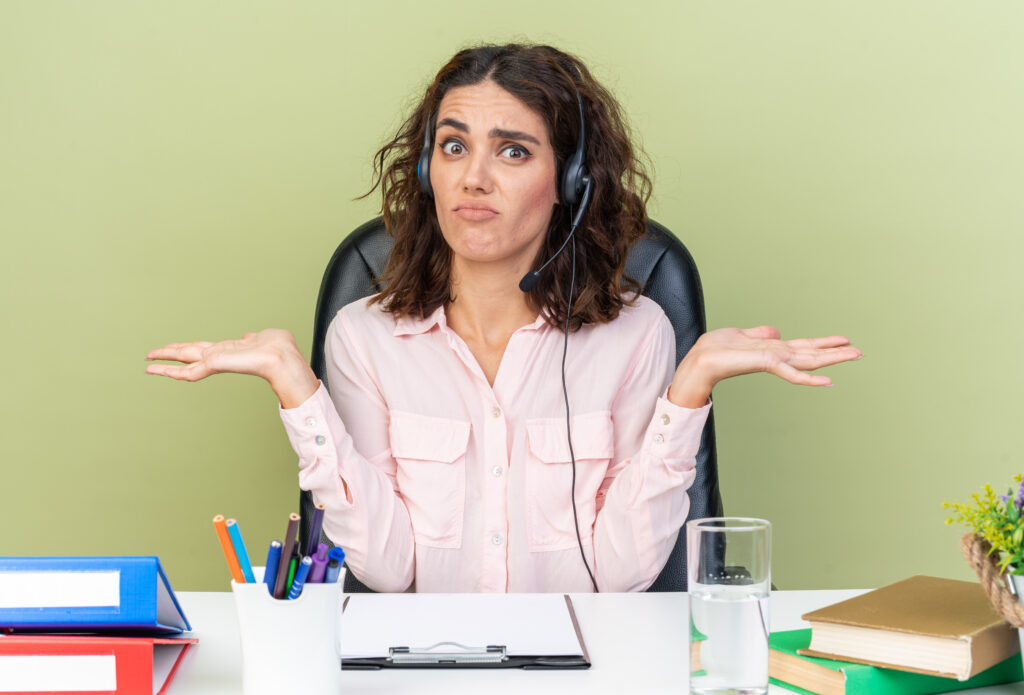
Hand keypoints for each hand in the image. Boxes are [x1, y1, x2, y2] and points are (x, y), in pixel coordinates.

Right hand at [145, 329, 318, 407]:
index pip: (201, 349)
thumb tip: (250, 336)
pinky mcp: (214, 365)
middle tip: (150, 356)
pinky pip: (188, 372)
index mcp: (228, 349)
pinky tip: (157, 371)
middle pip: (187, 354)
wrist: (282, 356)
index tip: (173, 348)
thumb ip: (253, 338)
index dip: (186, 348)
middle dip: (168, 355)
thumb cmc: (279, 347)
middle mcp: (219, 356)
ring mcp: (215, 362)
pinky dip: (171, 372)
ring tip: (147, 366)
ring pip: (183, 364)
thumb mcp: (263, 337)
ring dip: (164, 364)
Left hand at [668, 326, 861, 408]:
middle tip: (861, 352)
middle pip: (812, 353)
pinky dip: (811, 377)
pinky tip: (828, 380)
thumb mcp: (740, 335)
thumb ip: (760, 335)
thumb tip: (776, 331)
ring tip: (855, 355)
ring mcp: (773, 361)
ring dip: (833, 358)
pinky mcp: (766, 364)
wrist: (699, 360)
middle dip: (836, 352)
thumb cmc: (715, 350)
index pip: (803, 346)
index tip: (844, 341)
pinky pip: (792, 372)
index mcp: (772, 349)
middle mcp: (777, 356)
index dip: (824, 343)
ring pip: (809, 360)